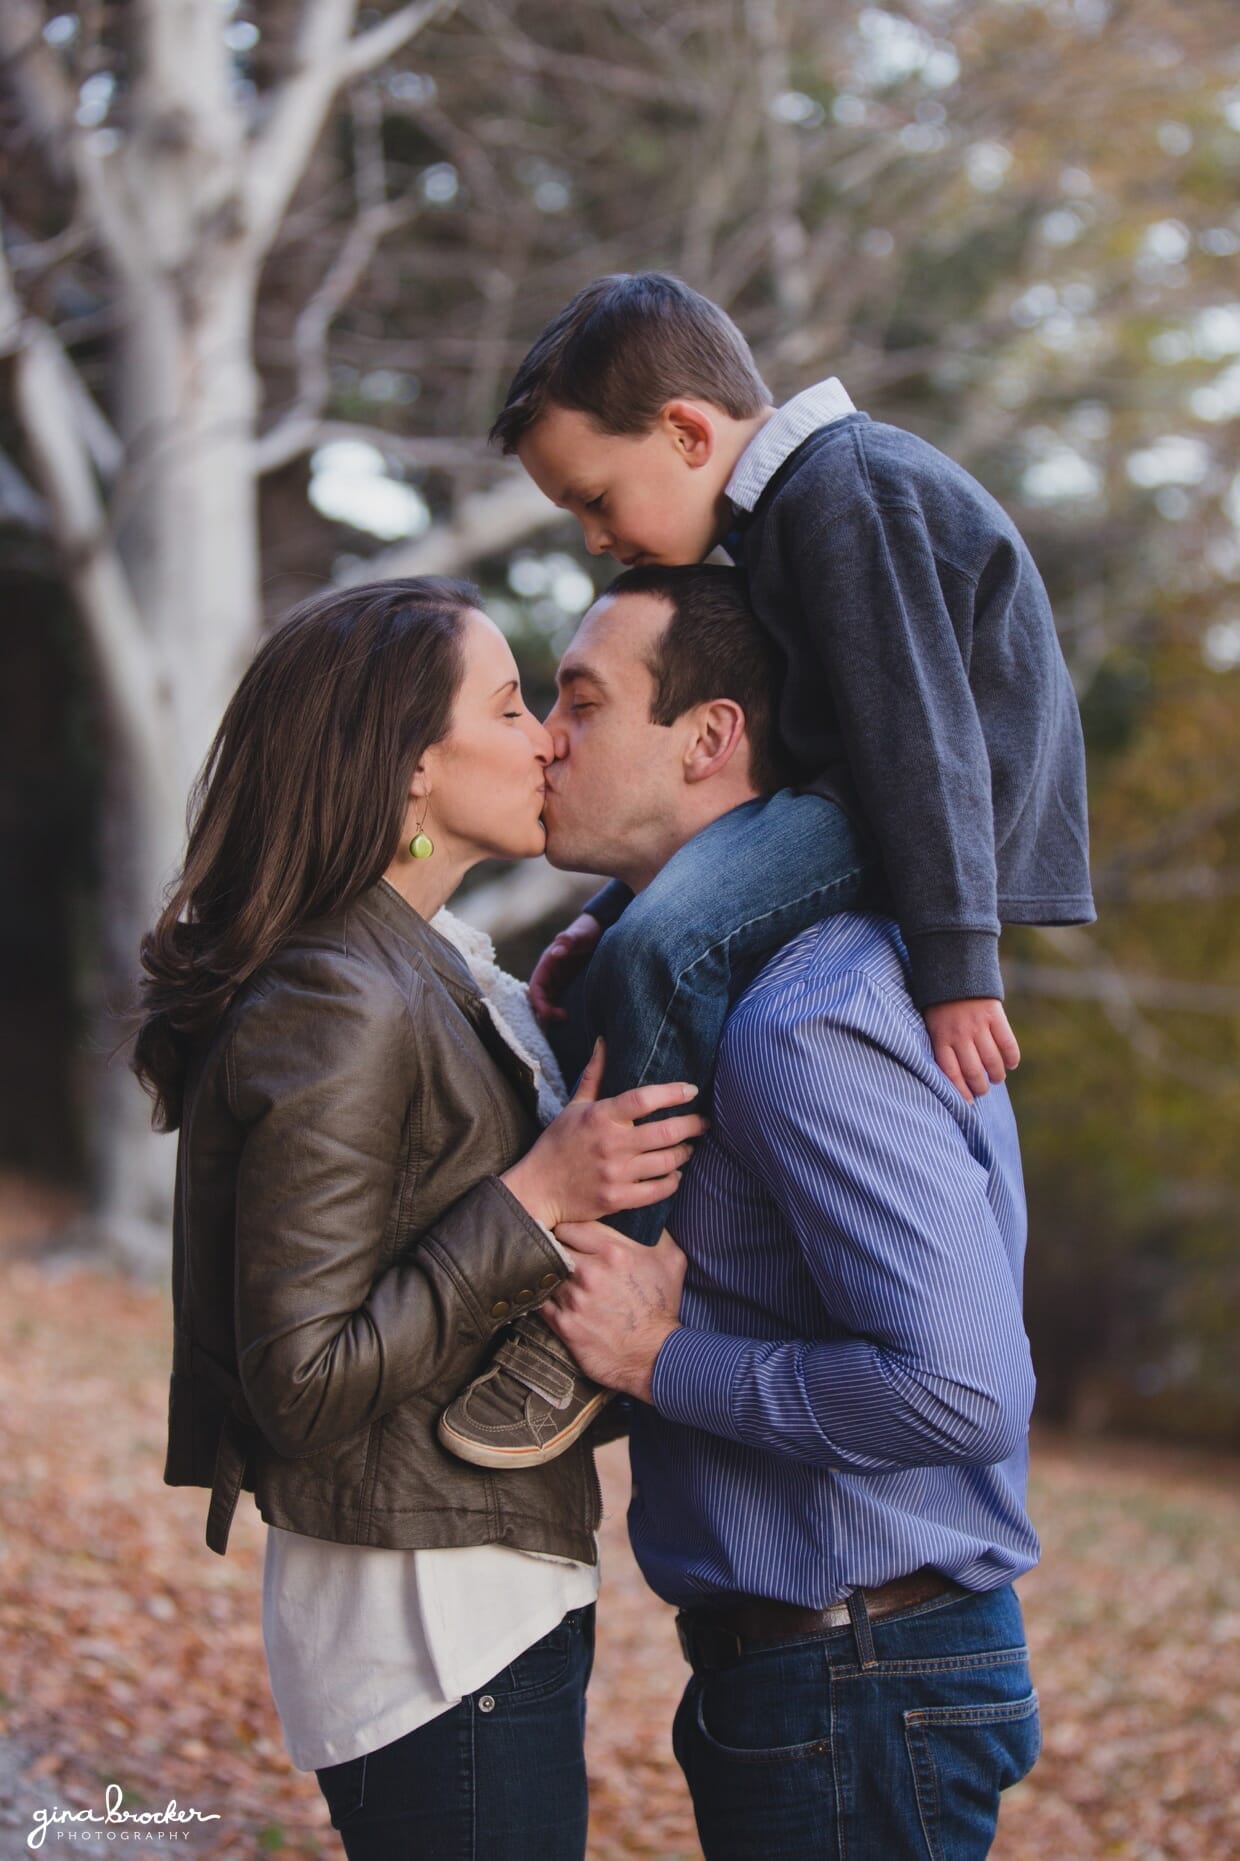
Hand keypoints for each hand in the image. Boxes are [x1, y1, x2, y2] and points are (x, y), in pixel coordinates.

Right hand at [501, 1039, 706, 1228]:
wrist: (537, 1189)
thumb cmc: (557, 1143)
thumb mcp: (574, 1106)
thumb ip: (593, 1075)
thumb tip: (603, 1041)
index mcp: (600, 1116)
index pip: (644, 1099)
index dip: (673, 1093)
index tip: (692, 1090)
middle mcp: (611, 1144)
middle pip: (667, 1132)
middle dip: (693, 1125)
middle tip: (703, 1122)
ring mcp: (615, 1174)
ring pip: (668, 1161)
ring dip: (685, 1152)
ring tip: (688, 1147)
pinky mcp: (617, 1199)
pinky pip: (658, 1190)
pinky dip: (673, 1180)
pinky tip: (675, 1174)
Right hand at [528, 912, 604, 1022]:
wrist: (600, 929)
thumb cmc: (587, 931)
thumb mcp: (580, 935)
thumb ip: (569, 941)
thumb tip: (556, 952)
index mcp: (547, 963)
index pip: (536, 987)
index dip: (539, 1003)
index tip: (551, 1014)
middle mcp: (551, 973)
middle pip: (540, 998)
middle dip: (545, 1012)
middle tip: (563, 1018)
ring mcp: (560, 979)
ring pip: (549, 1001)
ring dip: (553, 1013)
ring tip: (567, 1022)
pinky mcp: (570, 984)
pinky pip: (561, 1000)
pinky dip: (561, 1009)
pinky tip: (573, 1017)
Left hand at [543, 1221, 686, 1402]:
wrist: (655, 1356)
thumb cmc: (663, 1307)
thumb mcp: (671, 1260)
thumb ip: (655, 1231)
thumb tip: (644, 1214)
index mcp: (614, 1251)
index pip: (572, 1226)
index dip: (571, 1230)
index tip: (572, 1236)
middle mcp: (590, 1272)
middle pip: (554, 1245)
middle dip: (557, 1247)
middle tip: (562, 1253)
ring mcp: (574, 1299)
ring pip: (547, 1272)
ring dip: (551, 1273)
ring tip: (558, 1276)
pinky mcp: (564, 1324)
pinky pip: (541, 1302)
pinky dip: (544, 1297)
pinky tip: (552, 1297)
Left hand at [924, 998, 1019, 1101]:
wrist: (954, 966)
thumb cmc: (940, 1000)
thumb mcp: (931, 1021)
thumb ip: (941, 1043)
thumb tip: (954, 1073)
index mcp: (940, 1037)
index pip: (951, 1073)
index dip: (961, 1092)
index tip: (967, 1103)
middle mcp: (959, 1034)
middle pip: (973, 1071)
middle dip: (980, 1087)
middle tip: (983, 1089)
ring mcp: (978, 1025)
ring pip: (991, 1061)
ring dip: (996, 1075)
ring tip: (996, 1078)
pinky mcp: (994, 1015)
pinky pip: (1007, 1043)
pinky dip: (1011, 1058)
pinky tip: (1011, 1064)